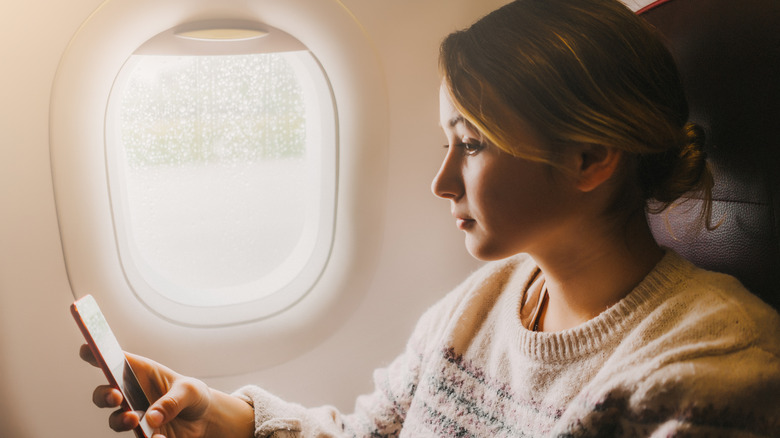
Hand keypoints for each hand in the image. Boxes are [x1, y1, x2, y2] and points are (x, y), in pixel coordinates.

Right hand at [79, 345, 252, 437]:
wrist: (205, 419)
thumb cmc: (192, 395)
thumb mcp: (189, 391)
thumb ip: (172, 401)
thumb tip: (151, 417)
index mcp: (142, 373)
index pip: (116, 362)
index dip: (98, 354)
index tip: (86, 348)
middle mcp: (133, 395)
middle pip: (105, 394)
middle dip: (104, 395)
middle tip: (115, 397)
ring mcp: (135, 416)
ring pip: (115, 420)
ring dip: (121, 420)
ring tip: (134, 420)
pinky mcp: (144, 435)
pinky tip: (159, 437)